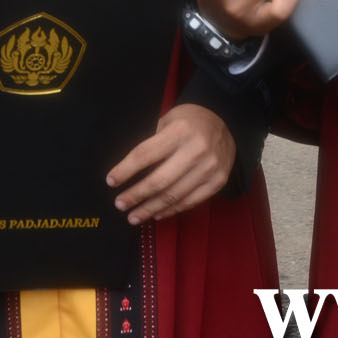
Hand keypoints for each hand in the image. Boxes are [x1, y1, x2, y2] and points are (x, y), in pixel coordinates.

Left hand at [106, 104, 234, 224]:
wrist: (226, 121)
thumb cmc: (189, 121)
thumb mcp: (167, 121)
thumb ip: (152, 144)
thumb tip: (128, 172)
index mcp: (179, 131)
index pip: (145, 154)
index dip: (126, 170)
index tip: (111, 181)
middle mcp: (196, 150)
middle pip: (159, 180)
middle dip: (136, 195)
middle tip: (120, 204)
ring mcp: (209, 168)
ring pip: (174, 196)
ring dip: (150, 209)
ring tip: (133, 216)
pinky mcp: (218, 182)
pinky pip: (190, 202)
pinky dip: (171, 210)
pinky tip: (156, 214)